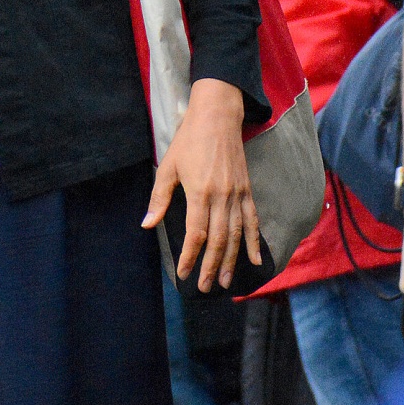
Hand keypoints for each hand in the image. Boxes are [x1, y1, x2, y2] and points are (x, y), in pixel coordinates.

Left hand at [142, 78, 261, 291]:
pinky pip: (253, 221)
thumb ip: (159, 197)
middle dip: (211, 266)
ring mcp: (237, 195)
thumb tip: (147, 224)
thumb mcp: (168, 166)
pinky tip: (256, 260)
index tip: (184, 273)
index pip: (196, 234)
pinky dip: (255, 242)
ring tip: (226, 281)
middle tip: (206, 287)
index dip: (190, 256)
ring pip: (237, 235)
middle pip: (218, 240)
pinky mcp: (247, 190)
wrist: (217, 117)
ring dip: (231, 260)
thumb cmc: (188, 140)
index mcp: (200, 193)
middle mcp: (221, 197)